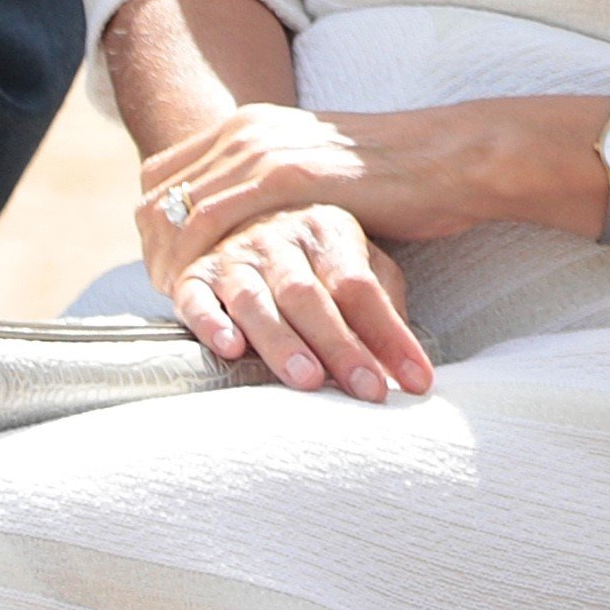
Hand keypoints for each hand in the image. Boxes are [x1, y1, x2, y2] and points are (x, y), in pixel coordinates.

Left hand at [137, 98, 547, 289]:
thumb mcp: (315, 171)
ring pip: (175, 211)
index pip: (162, 174)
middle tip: (164, 295)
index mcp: (247, 124)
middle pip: (156, 195)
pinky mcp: (283, 176)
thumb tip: (245, 220)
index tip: (164, 266)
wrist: (446, 159)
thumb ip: (274, 184)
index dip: (152, 224)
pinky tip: (199, 295)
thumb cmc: (393, 178)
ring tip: (175, 305)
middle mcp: (244, 130)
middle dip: (149, 249)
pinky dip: (195, 261)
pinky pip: (211, 223)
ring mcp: (261, 150)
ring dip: (165, 262)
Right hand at [169, 200, 433, 399]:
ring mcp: (234, 257)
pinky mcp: (193, 277)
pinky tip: (230, 349)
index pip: (360, 286)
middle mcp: (278, 239)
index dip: (390, 334)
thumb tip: (409, 362)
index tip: (417, 381)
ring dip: (281, 341)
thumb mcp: (357, 263)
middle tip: (368, 390)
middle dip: (340, 346)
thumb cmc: (311, 259)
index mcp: (326, 231)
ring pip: (255, 300)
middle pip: (309, 295)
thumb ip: (383, 304)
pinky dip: (211, 324)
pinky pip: (197, 300)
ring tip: (308, 381)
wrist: (233, 219)